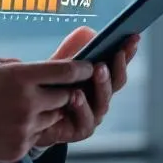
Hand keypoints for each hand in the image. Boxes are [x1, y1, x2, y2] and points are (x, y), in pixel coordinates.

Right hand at [0, 55, 93, 162]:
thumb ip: (7, 62)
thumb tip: (24, 66)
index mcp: (18, 76)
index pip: (64, 71)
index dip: (82, 69)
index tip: (90, 67)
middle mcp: (27, 102)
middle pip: (65, 96)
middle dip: (61, 93)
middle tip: (52, 91)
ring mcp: (25, 127)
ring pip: (52, 118)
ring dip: (44, 113)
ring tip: (23, 109)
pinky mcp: (19, 148)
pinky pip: (35, 137)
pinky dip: (28, 131)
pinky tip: (8, 126)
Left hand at [31, 28, 139, 148]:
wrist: (29, 118)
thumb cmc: (48, 88)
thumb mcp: (58, 65)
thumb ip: (72, 48)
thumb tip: (88, 32)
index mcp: (100, 81)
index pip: (118, 65)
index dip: (127, 52)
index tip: (134, 37)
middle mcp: (100, 98)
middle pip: (116, 83)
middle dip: (118, 67)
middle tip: (116, 52)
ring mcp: (93, 115)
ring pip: (103, 101)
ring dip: (102, 85)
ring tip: (98, 69)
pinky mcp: (80, 130)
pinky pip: (85, 120)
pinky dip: (82, 107)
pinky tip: (75, 94)